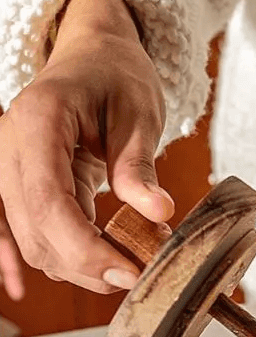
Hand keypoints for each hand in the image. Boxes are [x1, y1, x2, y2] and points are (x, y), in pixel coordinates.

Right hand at [0, 0, 173, 293]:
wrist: (93, 58)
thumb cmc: (116, 78)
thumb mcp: (139, 114)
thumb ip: (139, 166)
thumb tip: (159, 214)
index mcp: (38, 121)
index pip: (49, 202)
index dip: (86, 248)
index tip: (130, 272)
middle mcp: (10, 147)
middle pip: (36, 231)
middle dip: (87, 264)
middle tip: (141, 273)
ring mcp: (7, 169)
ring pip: (31, 242)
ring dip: (77, 265)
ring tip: (129, 258)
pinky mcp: (17, 187)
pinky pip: (22, 235)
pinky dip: (49, 259)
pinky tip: (56, 278)